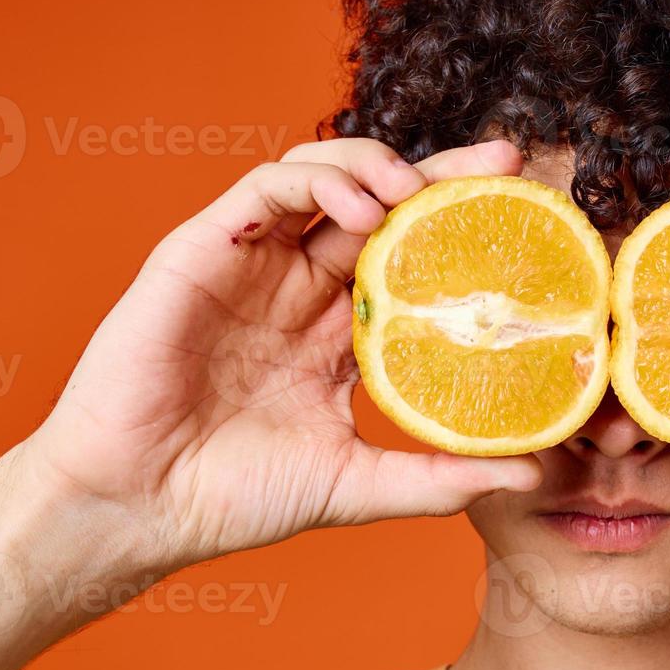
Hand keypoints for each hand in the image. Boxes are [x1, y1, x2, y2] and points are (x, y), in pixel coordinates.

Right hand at [22, 138, 540, 574]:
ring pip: (324, 178)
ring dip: (376, 168)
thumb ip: (437, 477)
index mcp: (338, 335)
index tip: (526, 218)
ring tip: (418, 191)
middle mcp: (300, 290)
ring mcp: (254, 266)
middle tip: (503, 162)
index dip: (463, 232)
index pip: (414, 262)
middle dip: (442, 176)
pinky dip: (317, 180)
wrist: (139, 507)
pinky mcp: (203, 250)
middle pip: (382, 207)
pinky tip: (359, 205)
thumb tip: (530, 468)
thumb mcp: (356, 485)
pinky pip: (267, 190)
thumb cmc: (235, 498)